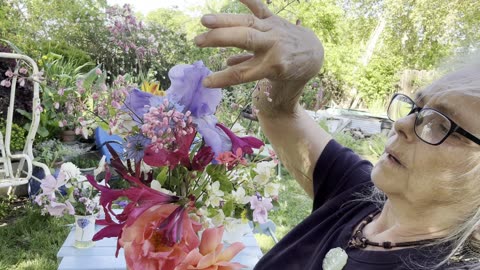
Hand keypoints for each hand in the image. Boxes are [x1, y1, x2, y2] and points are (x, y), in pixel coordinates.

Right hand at [195, 0, 323, 89]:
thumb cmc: (286, 69)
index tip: (205, 82)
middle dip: (220, 39)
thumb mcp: (269, 76)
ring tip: (204, 21)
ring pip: (248, 22)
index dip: (223, 79)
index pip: (242, 74)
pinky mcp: (274, 19)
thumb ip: (247, 70)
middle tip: (197, 41)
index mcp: (271, 67)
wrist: (312, 54)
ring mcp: (274, 30)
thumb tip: (225, 65)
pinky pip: (259, 7)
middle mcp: (273, 46)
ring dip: (225, 20)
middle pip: (244, 40)